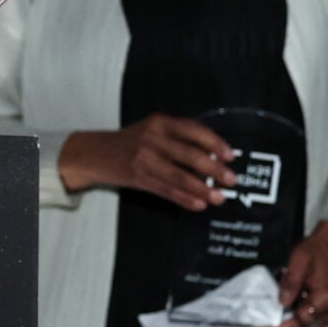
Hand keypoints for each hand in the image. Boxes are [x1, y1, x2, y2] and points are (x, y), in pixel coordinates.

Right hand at [56, 115, 237, 210]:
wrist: (97, 153)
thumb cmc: (131, 142)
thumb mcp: (153, 129)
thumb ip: (178, 138)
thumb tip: (212, 158)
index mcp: (160, 122)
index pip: (194, 130)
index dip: (215, 144)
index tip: (229, 156)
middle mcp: (152, 139)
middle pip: (190, 155)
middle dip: (214, 170)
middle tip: (230, 179)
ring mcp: (144, 159)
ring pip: (180, 177)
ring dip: (203, 189)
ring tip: (219, 197)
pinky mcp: (139, 178)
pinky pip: (167, 191)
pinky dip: (185, 199)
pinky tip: (198, 204)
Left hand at [260, 221, 327, 326]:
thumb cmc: (315, 249)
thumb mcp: (298, 260)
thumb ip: (291, 282)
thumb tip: (283, 303)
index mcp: (326, 297)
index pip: (300, 321)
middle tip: (263, 326)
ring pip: (308, 326)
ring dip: (290, 323)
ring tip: (272, 317)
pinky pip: (313, 320)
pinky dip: (298, 318)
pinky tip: (286, 311)